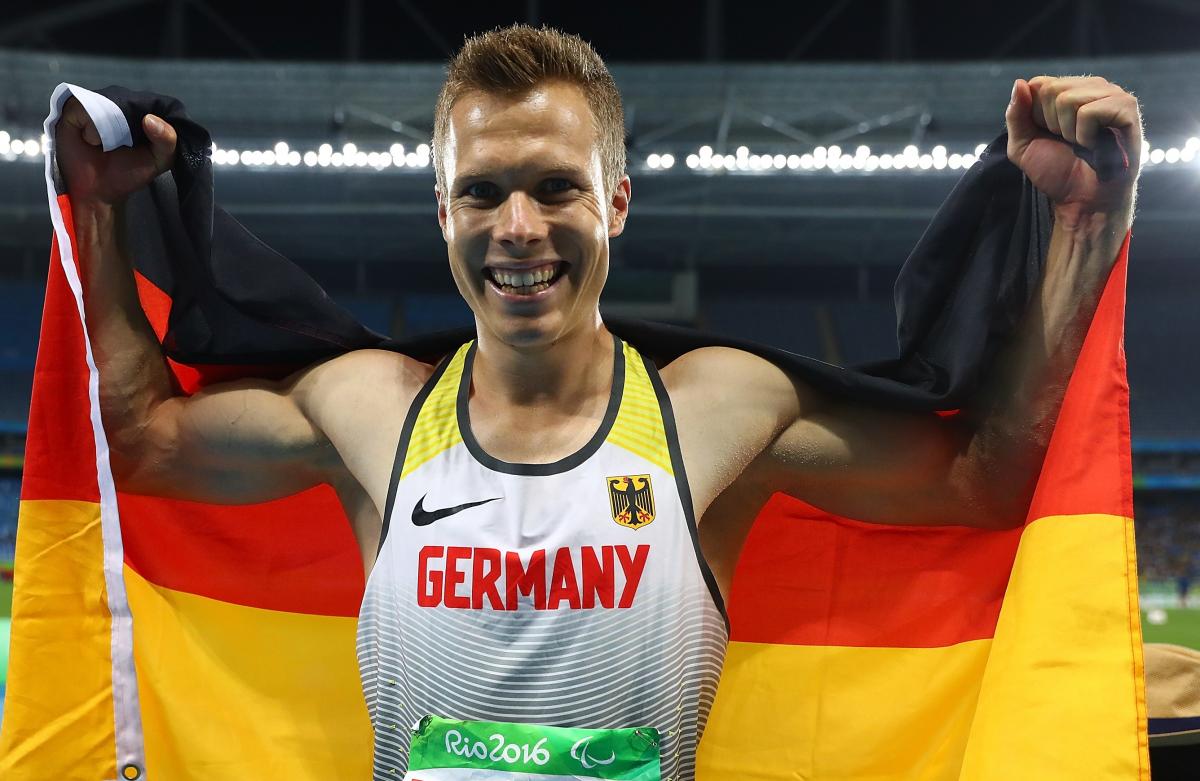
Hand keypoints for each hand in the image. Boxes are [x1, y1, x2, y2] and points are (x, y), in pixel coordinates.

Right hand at [55, 96, 177, 208]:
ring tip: (107, 145)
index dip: (151, 118)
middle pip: (128, 99)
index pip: (151, 101)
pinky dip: (91, 129)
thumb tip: (149, 118)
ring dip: (108, 127)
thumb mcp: (159, 160)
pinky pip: (84, 109)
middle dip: (129, 125)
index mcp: (140, 110)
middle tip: (125, 145)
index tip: (148, 141)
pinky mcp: (72, 109)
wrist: (99, 192)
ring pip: (105, 102)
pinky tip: (91, 142)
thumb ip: (167, 140)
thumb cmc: (129, 173)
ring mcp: (94, 103)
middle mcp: (118, 101)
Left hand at [1005, 76, 1141, 221]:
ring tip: (1082, 144)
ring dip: (1068, 132)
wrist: (1083, 199)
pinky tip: (1096, 145)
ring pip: (1068, 99)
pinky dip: (1085, 136)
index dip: (1036, 116)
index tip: (1050, 135)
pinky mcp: (1126, 107)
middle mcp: (1091, 87)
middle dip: (1051, 124)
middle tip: (1068, 142)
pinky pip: (1089, 112)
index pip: (1038, 84)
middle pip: (1051, 89)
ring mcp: (1112, 94)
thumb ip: (1016, 115)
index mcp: (1069, 91)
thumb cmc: (1057, 171)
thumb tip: (1019, 83)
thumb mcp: (1023, 145)